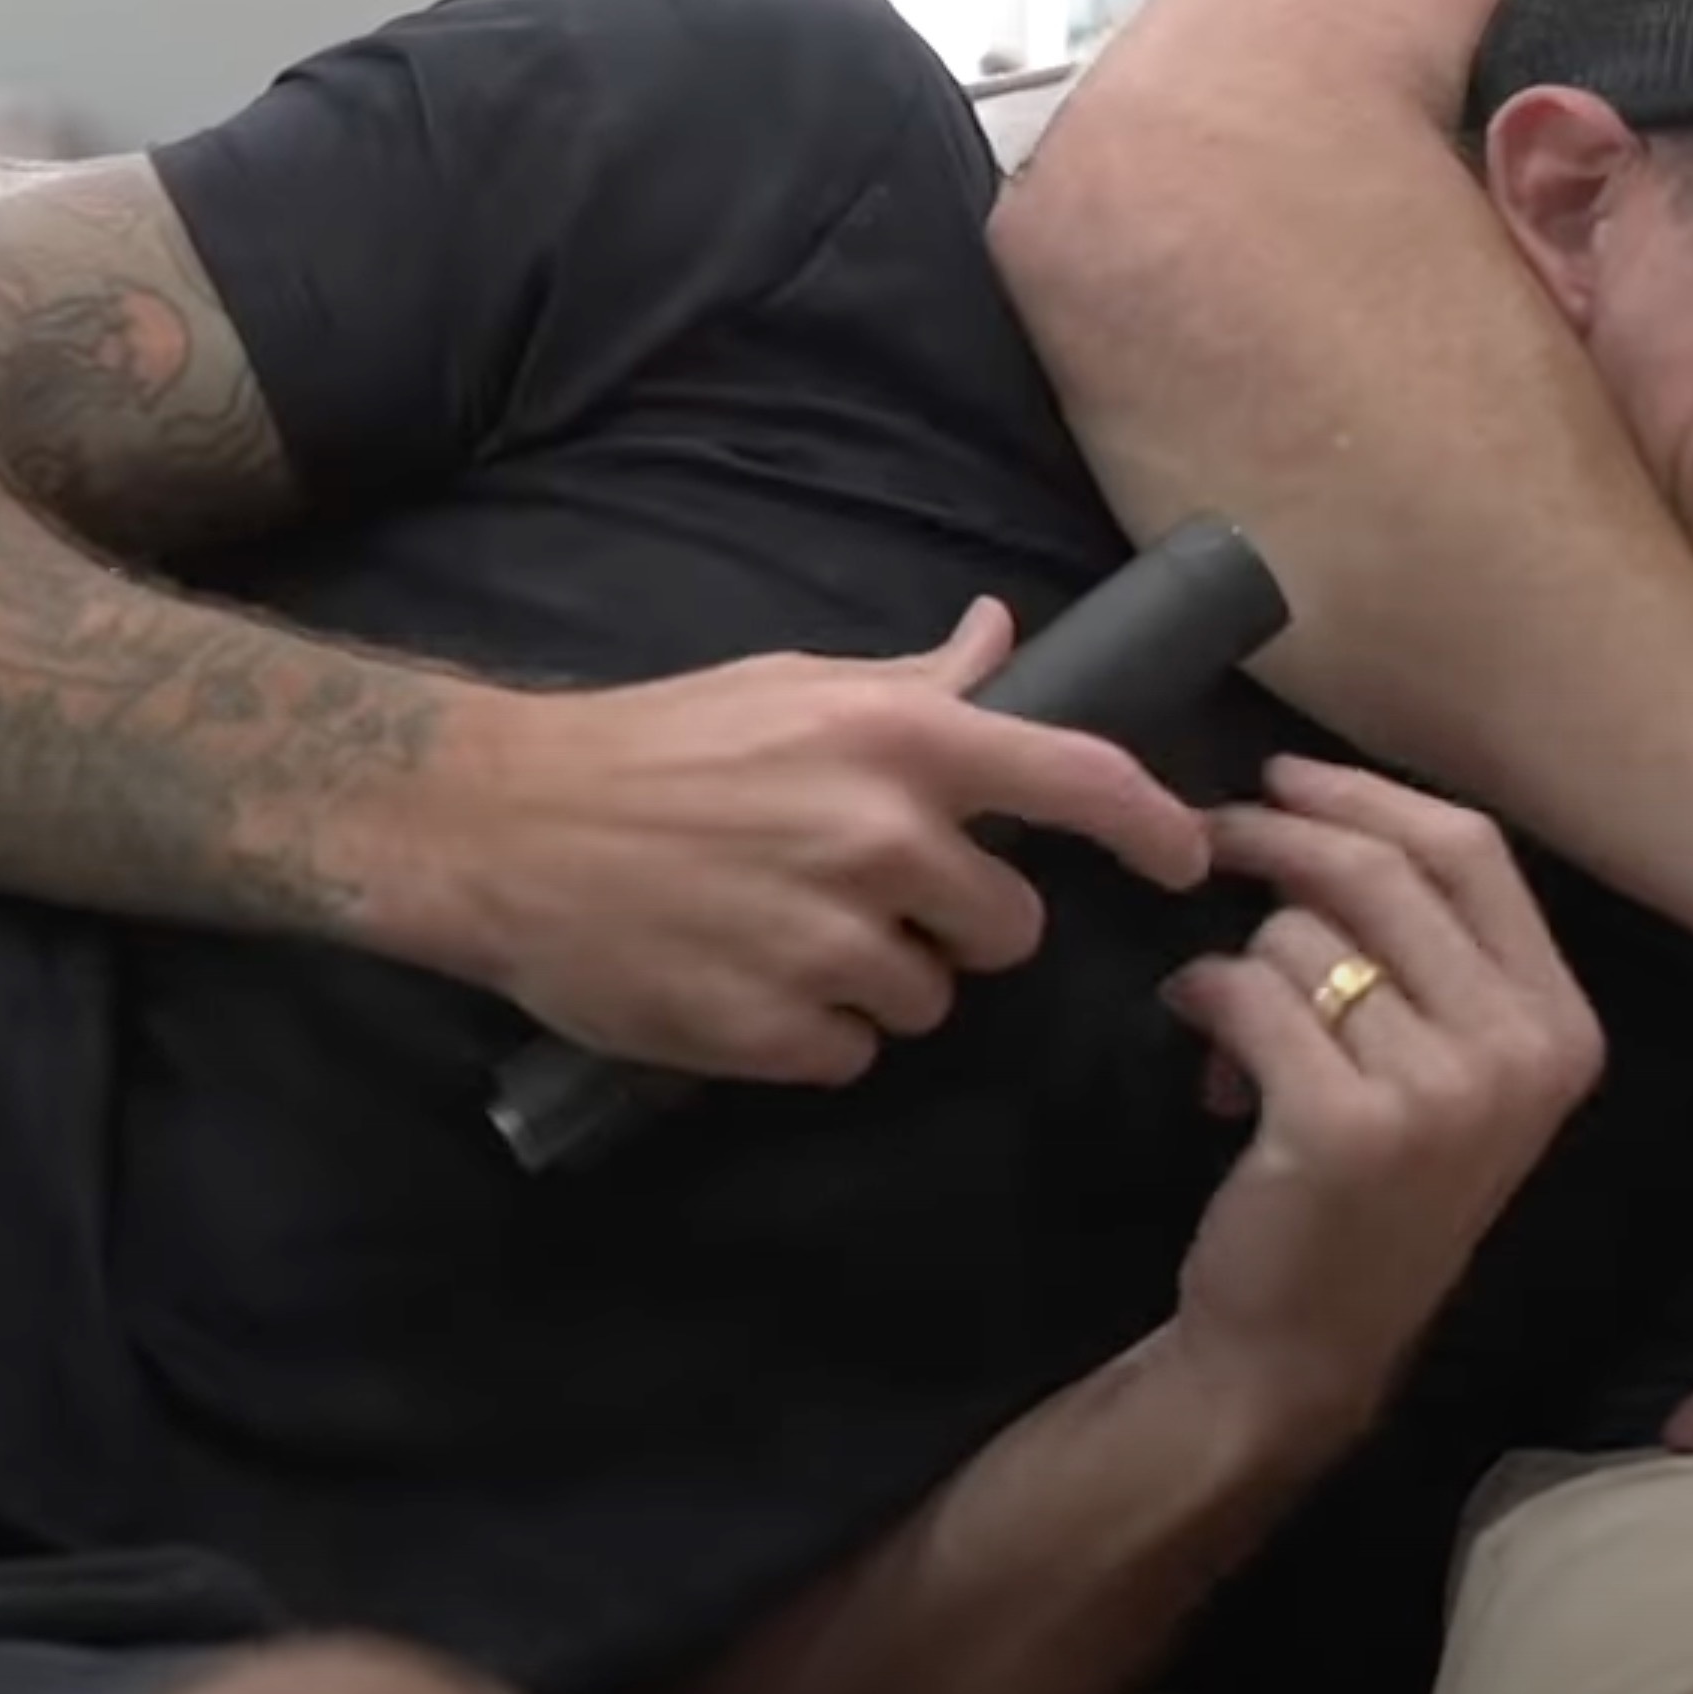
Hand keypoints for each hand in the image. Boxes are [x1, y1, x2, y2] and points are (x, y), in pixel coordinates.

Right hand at [408, 599, 1214, 1087]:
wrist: (503, 824)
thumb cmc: (655, 740)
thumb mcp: (790, 685)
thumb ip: (914, 682)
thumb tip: (1002, 638)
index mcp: (898, 740)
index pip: (1078, 780)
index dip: (1154, 826)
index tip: (1189, 859)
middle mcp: (882, 840)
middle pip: (1010, 928)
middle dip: (958, 924)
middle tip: (868, 895)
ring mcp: (829, 944)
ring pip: (930, 1003)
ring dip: (879, 984)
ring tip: (785, 934)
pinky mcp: (773, 1031)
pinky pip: (851, 1055)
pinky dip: (812, 1035)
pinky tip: (747, 982)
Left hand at [1153, 757, 1604, 1440]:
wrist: (1303, 1349)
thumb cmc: (1366, 1194)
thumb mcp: (1446, 1068)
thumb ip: (1424, 948)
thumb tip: (1320, 801)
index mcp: (1563, 1026)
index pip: (1472, 850)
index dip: (1365, 796)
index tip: (1283, 778)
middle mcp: (1522, 1055)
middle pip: (1384, 871)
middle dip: (1277, 838)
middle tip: (1206, 838)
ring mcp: (1440, 1094)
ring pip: (1303, 936)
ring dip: (1243, 962)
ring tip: (1242, 1035)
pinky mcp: (1344, 1125)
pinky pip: (1247, 992)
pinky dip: (1203, 1001)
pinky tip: (1205, 1057)